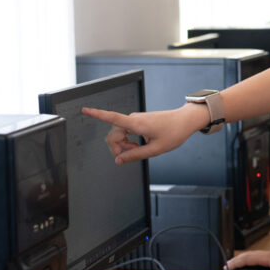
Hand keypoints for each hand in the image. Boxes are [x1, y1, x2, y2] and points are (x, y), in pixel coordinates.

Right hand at [82, 105, 204, 163]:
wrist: (185, 121)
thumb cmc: (174, 133)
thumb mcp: (155, 150)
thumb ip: (135, 155)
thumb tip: (118, 160)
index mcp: (136, 124)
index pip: (112, 117)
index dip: (97, 114)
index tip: (84, 109)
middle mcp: (133, 119)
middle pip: (113, 135)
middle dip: (118, 148)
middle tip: (133, 155)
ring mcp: (134, 119)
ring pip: (119, 135)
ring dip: (125, 146)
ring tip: (139, 150)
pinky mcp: (137, 122)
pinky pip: (125, 133)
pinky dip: (129, 142)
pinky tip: (139, 145)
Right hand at [225, 250, 269, 269]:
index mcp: (267, 257)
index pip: (246, 259)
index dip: (235, 263)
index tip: (226, 267)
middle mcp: (269, 254)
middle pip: (249, 255)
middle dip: (236, 260)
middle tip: (227, 266)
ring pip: (254, 256)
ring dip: (244, 260)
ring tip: (236, 265)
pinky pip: (260, 258)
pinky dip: (252, 261)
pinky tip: (253, 266)